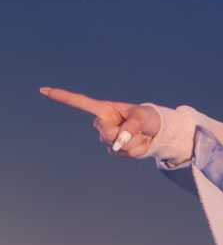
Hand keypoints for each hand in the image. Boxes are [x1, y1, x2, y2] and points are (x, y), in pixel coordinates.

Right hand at [40, 87, 160, 158]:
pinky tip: (140, 142)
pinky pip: (127, 154)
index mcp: (104, 109)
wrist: (154, 131)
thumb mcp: (142, 116)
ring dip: (135, 142)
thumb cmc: (146, 117)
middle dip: (125, 134)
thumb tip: (121, 139)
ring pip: (119, 146)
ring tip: (140, 134)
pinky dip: (138, 150)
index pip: (81, 103)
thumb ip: (131, 126)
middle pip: (107, 133)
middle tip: (137, 128)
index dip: (63, 97)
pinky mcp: (114, 150)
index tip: (44, 90)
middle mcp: (102, 124)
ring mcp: (107, 139)